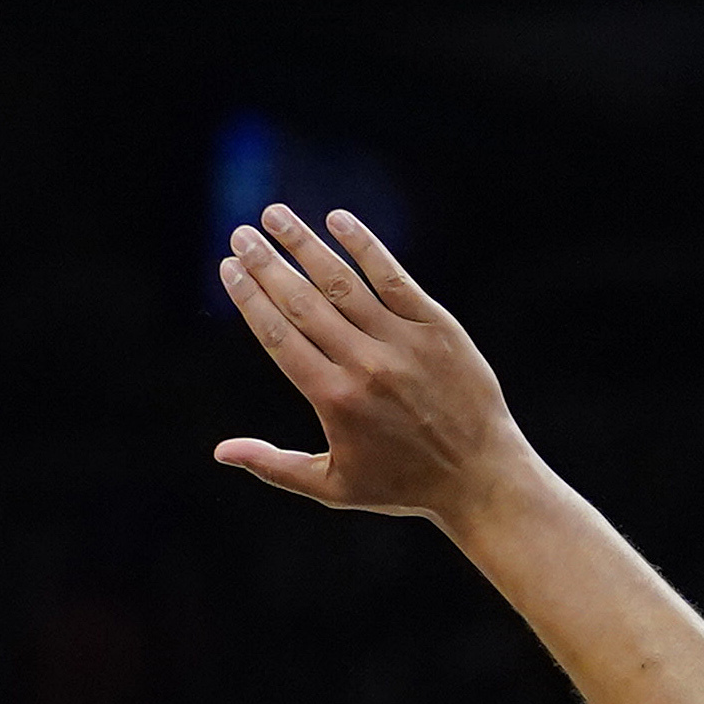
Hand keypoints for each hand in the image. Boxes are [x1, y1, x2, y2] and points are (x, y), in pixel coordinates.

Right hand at [213, 205, 543, 531]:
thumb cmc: (405, 487)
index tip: (229, 268)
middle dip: (267, 264)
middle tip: (241, 234)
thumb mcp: (335, 488)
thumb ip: (275, 467)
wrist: (482, 477)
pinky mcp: (436, 327)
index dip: (250, 299)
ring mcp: (402, 342)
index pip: (279, 337)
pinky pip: (394, 278)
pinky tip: (338, 220)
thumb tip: (220, 452)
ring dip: (305, 245)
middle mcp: (365, 366)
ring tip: (275, 216)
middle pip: (303, 303)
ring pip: (343, 283)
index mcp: (334, 400)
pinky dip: (365, 247)